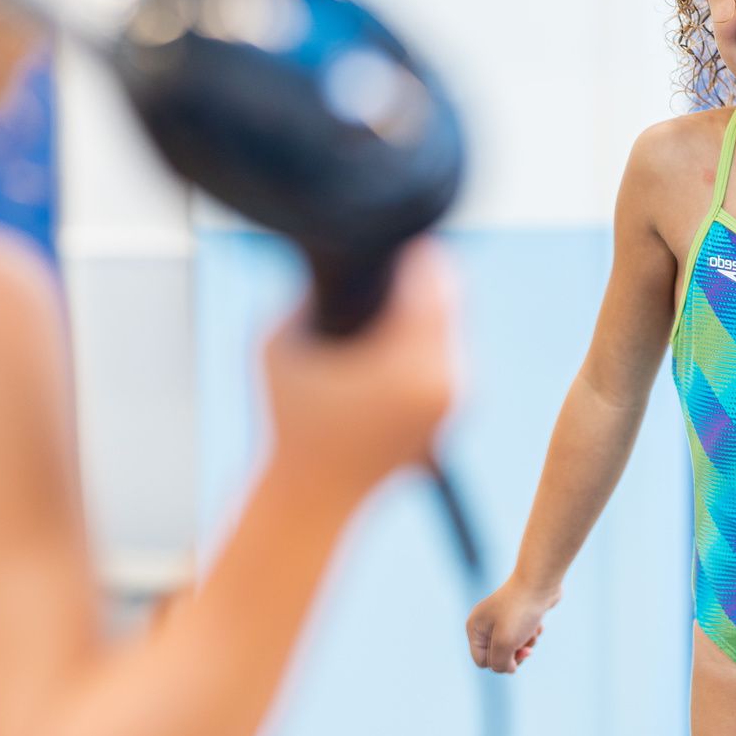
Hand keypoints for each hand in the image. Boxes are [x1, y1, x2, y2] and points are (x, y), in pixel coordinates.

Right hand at [263, 237, 456, 491]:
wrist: (313, 497)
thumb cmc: (289, 420)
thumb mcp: (278, 342)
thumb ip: (311, 290)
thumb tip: (342, 251)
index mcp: (412, 363)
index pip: (433, 277)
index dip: (410, 249)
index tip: (384, 239)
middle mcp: (447, 379)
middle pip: (450, 294)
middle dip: (419, 274)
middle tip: (384, 260)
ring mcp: (456, 395)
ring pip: (453, 320)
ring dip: (423, 302)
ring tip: (383, 295)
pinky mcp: (454, 406)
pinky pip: (449, 347)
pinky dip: (425, 333)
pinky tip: (391, 329)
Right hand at [466, 576, 560, 673]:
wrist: (540, 582)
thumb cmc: (520, 611)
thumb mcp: (505, 644)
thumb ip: (499, 664)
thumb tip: (508, 667)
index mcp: (474, 629)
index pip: (482, 662)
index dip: (500, 663)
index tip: (515, 651)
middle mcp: (484, 623)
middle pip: (498, 656)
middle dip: (515, 653)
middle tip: (527, 644)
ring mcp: (500, 618)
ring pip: (512, 647)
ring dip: (526, 644)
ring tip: (533, 630)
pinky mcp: (516, 615)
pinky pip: (522, 635)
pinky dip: (531, 634)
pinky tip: (538, 624)